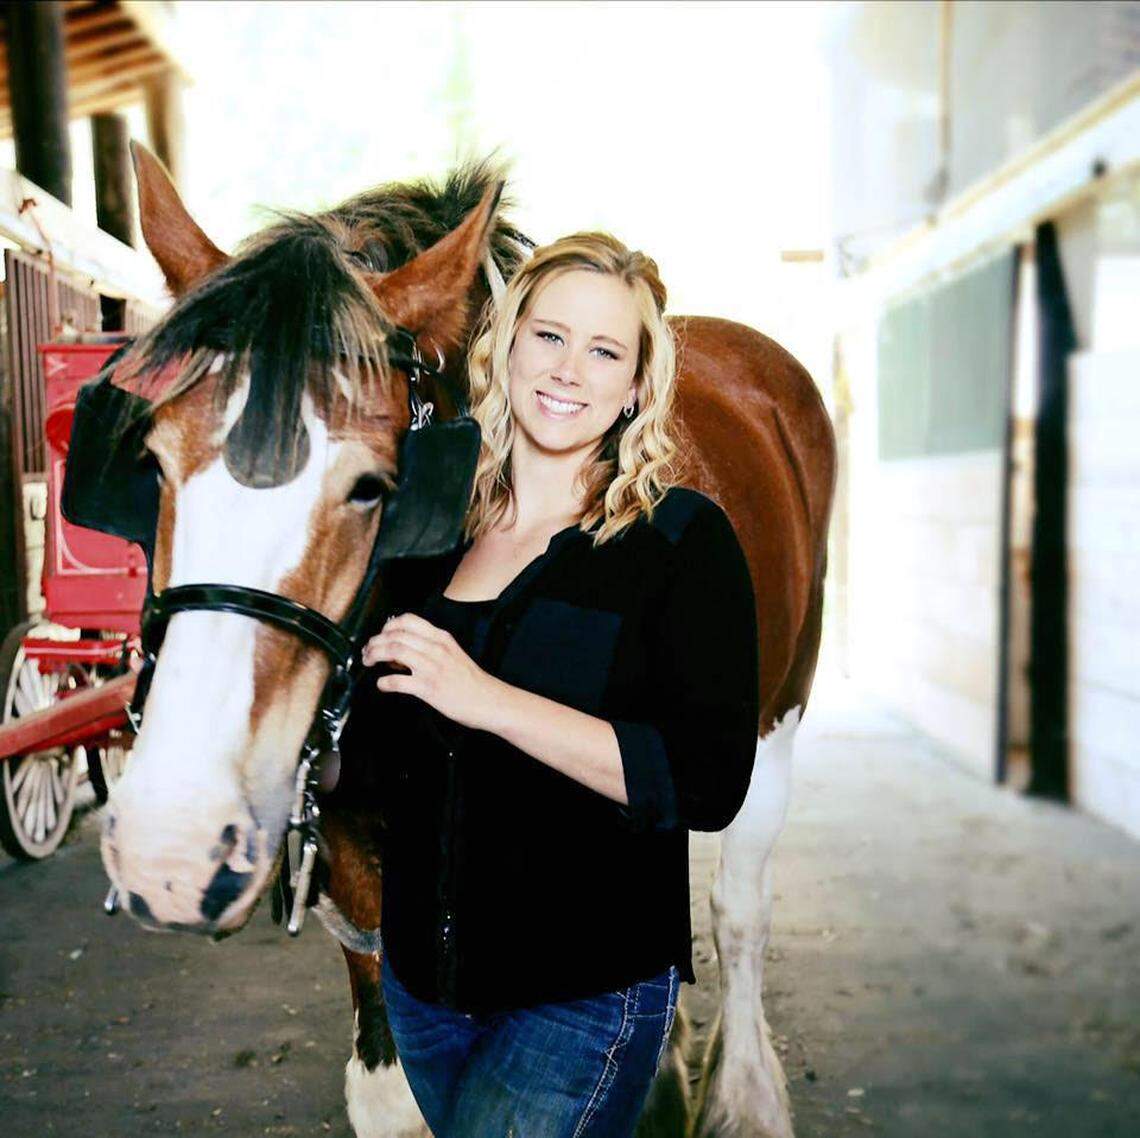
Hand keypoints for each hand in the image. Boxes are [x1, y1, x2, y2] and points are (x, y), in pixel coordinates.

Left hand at [361, 612, 498, 730]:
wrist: (489, 700)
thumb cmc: (470, 680)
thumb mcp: (452, 654)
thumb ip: (428, 648)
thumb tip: (398, 653)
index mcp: (441, 638)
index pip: (408, 620)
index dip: (387, 626)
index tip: (380, 635)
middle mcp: (436, 649)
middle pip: (395, 635)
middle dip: (374, 641)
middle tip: (367, 651)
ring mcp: (432, 668)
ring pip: (394, 651)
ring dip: (374, 656)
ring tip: (368, 663)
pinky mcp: (429, 689)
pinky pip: (398, 681)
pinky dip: (384, 682)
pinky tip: (382, 685)